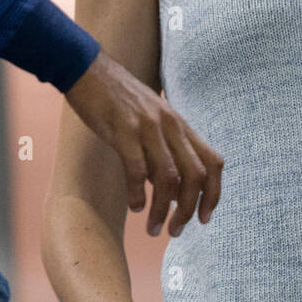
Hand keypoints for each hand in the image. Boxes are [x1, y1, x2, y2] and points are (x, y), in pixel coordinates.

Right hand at [65, 50, 223, 236]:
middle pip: (195, 175)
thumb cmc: (119, 98)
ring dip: (163, 210)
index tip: (204, 218)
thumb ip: (165, 145)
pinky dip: (137, 194)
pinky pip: (137, 169)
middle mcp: (170, 125)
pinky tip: (134, 206)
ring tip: (153, 228)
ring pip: (168, 178)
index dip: (213, 194)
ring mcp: (147, 127)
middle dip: (189, 210)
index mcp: (179, 124)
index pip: (212, 162)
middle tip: (175, 231)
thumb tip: (172, 186)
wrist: (88, 70)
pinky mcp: (123, 129)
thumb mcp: (152, 117)